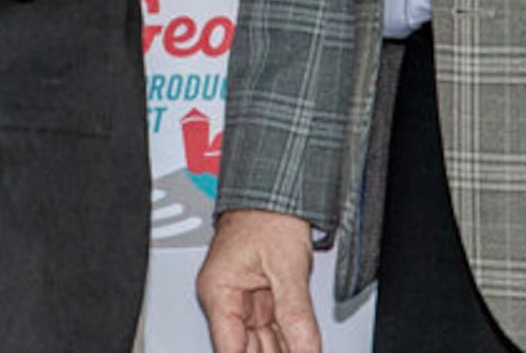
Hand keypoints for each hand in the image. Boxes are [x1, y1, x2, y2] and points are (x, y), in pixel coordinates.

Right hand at [196, 207, 324, 352]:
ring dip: (281, 351)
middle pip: (245, 349)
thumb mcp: (287, 267)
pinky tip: (301, 349)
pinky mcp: (259, 296)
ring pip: (260, 343)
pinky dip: (287, 342)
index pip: (229, 349)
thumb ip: (296, 314)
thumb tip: (306, 351)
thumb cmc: (268, 213)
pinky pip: (272, 330)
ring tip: (301, 350)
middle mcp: (226, 298)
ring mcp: (243, 298)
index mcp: (218, 291)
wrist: (276, 188)